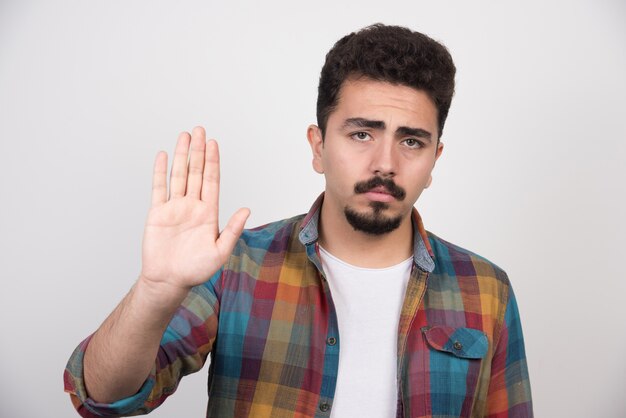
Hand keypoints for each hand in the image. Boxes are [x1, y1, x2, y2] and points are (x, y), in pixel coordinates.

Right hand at [139, 126, 248, 294]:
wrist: (168, 281)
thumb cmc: (196, 270)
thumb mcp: (219, 251)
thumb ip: (232, 230)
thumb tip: (247, 209)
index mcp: (209, 213)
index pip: (211, 181)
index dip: (213, 161)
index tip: (214, 143)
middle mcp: (193, 206)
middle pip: (196, 172)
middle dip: (199, 151)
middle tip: (200, 130)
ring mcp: (175, 208)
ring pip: (179, 175)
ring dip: (182, 155)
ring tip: (185, 136)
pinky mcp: (157, 213)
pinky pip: (159, 188)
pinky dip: (161, 171)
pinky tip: (164, 156)